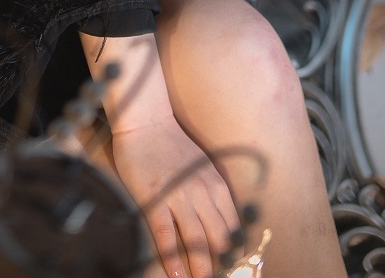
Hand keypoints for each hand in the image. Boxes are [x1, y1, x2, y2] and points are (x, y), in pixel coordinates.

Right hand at [111, 119, 240, 277]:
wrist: (146, 122)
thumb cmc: (172, 144)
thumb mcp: (203, 167)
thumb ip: (213, 192)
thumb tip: (221, 220)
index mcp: (217, 185)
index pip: (234, 227)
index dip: (237, 252)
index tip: (238, 268)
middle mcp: (202, 193)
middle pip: (219, 238)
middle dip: (223, 264)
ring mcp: (178, 197)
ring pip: (196, 240)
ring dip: (201, 267)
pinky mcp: (154, 199)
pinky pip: (166, 234)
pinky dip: (172, 257)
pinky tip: (176, 274)